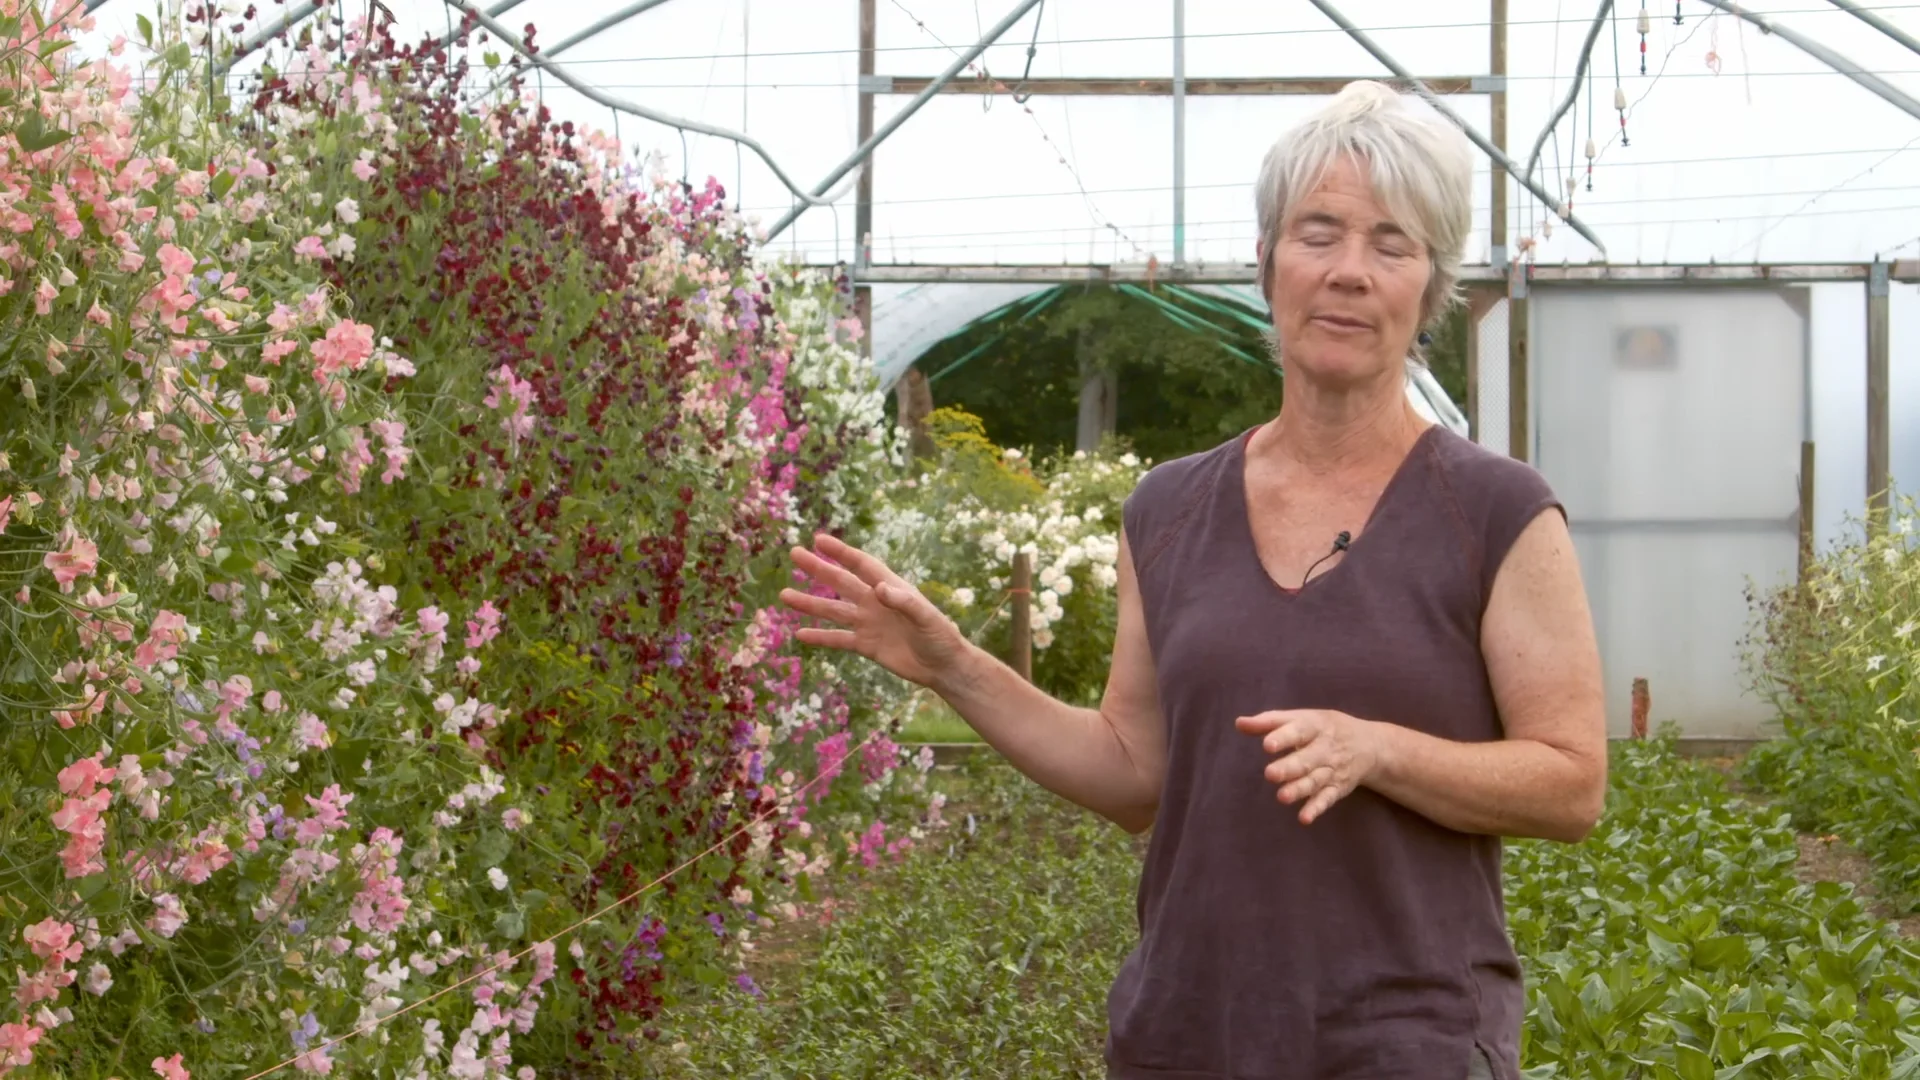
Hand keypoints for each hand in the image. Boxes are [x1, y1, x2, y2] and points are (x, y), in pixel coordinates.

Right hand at [779, 532, 970, 690]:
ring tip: (785, 595)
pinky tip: (800, 634)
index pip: (861, 564)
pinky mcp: (866, 645)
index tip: (818, 540)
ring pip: (833, 610)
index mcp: (890, 587)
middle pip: (841, 582)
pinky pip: (838, 639)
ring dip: (810, 603)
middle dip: (818, 568)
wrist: (943, 667)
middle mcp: (875, 602)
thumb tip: (878, 589)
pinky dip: (820, 637)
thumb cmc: (941, 636)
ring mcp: (868, 623)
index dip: (840, 551)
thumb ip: (904, 602)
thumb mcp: (927, 618)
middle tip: (795, 553)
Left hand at [1234, 709, 1381, 824]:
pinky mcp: (1337, 788)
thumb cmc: (1324, 729)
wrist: (1370, 745)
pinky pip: (1327, 799)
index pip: (1300, 730)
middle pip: (1308, 759)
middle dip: (1290, 767)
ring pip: (1315, 781)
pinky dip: (1316, 808)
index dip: (1284, 737)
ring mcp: (1332, 770)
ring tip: (1282, 796)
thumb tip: (1239, 723)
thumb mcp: (1302, 717)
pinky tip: (1304, 818)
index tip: (1267, 745)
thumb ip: (1270, 722)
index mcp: (1315, 726)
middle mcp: (1325, 749)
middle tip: (1270, 774)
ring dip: (1299, 790)